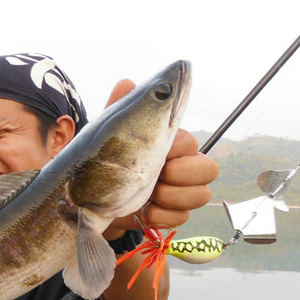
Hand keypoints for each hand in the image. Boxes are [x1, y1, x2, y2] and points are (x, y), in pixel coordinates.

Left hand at [103, 79, 217, 231]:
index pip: (191, 142)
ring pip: (202, 195)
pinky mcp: (172, 214)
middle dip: (181, 175)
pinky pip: (183, 217)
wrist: (91, 200)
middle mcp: (181, 166)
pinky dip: (163, 216)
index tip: (157, 152)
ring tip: (149, 196)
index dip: (176, 149)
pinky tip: (146, 211)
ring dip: (173, 197)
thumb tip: (126, 82)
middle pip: (209, 169)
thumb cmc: (105, 163)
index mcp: (169, 143)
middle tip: (158, 175)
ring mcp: (179, 191)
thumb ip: (117, 108)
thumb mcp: (108, 136)